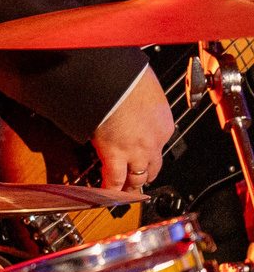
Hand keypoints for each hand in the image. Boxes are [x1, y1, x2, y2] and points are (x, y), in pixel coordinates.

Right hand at [92, 69, 173, 191]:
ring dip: (132, 185)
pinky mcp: (115, 154)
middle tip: (140, 179)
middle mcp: (154, 142)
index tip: (142, 151)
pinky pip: (114, 178)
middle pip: (153, 165)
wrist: (118, 79)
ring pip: (137, 176)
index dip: (149, 150)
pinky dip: (112, 189)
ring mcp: (136, 151)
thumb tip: (135, 97)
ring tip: (126, 193)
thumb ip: (143, 100)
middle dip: (147, 174)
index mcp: (163, 123)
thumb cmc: (129, 77)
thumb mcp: (147, 88)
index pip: (159, 143)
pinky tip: (108, 194)